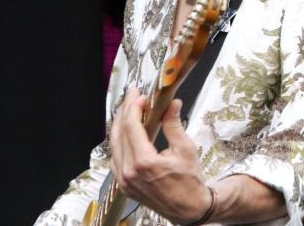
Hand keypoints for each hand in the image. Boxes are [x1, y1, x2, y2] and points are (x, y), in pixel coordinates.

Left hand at [109, 90, 212, 222]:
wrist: (188, 208)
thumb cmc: (190, 181)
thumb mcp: (186, 149)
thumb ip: (174, 124)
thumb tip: (172, 104)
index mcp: (144, 162)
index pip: (131, 127)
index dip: (133, 107)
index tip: (138, 95)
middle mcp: (128, 171)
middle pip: (119, 134)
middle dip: (125, 112)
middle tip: (132, 97)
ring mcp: (123, 180)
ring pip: (114, 146)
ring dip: (120, 126)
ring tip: (129, 111)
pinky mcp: (124, 184)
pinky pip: (115, 158)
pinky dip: (119, 142)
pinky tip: (127, 133)